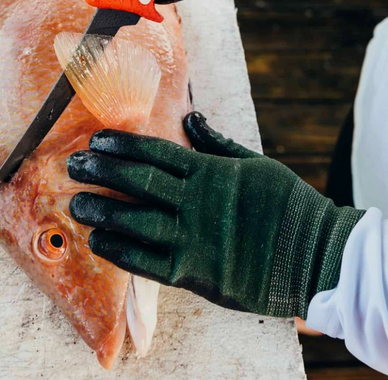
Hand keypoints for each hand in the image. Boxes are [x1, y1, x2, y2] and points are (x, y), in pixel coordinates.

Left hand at [67, 112, 364, 318]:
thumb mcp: (254, 163)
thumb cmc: (284, 205)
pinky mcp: (194, 272)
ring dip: (101, 210)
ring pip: (135, 220)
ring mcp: (194, 237)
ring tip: (76, 202)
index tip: (96, 140)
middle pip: (138, 181)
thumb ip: (216, 142)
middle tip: (73, 165)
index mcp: (210, 172)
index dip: (121, 145)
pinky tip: (98, 240)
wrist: (314, 255)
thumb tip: (190, 115)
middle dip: (101, 171)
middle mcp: (196, 201)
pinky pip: (147, 261)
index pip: (156, 152)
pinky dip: (120, 250)